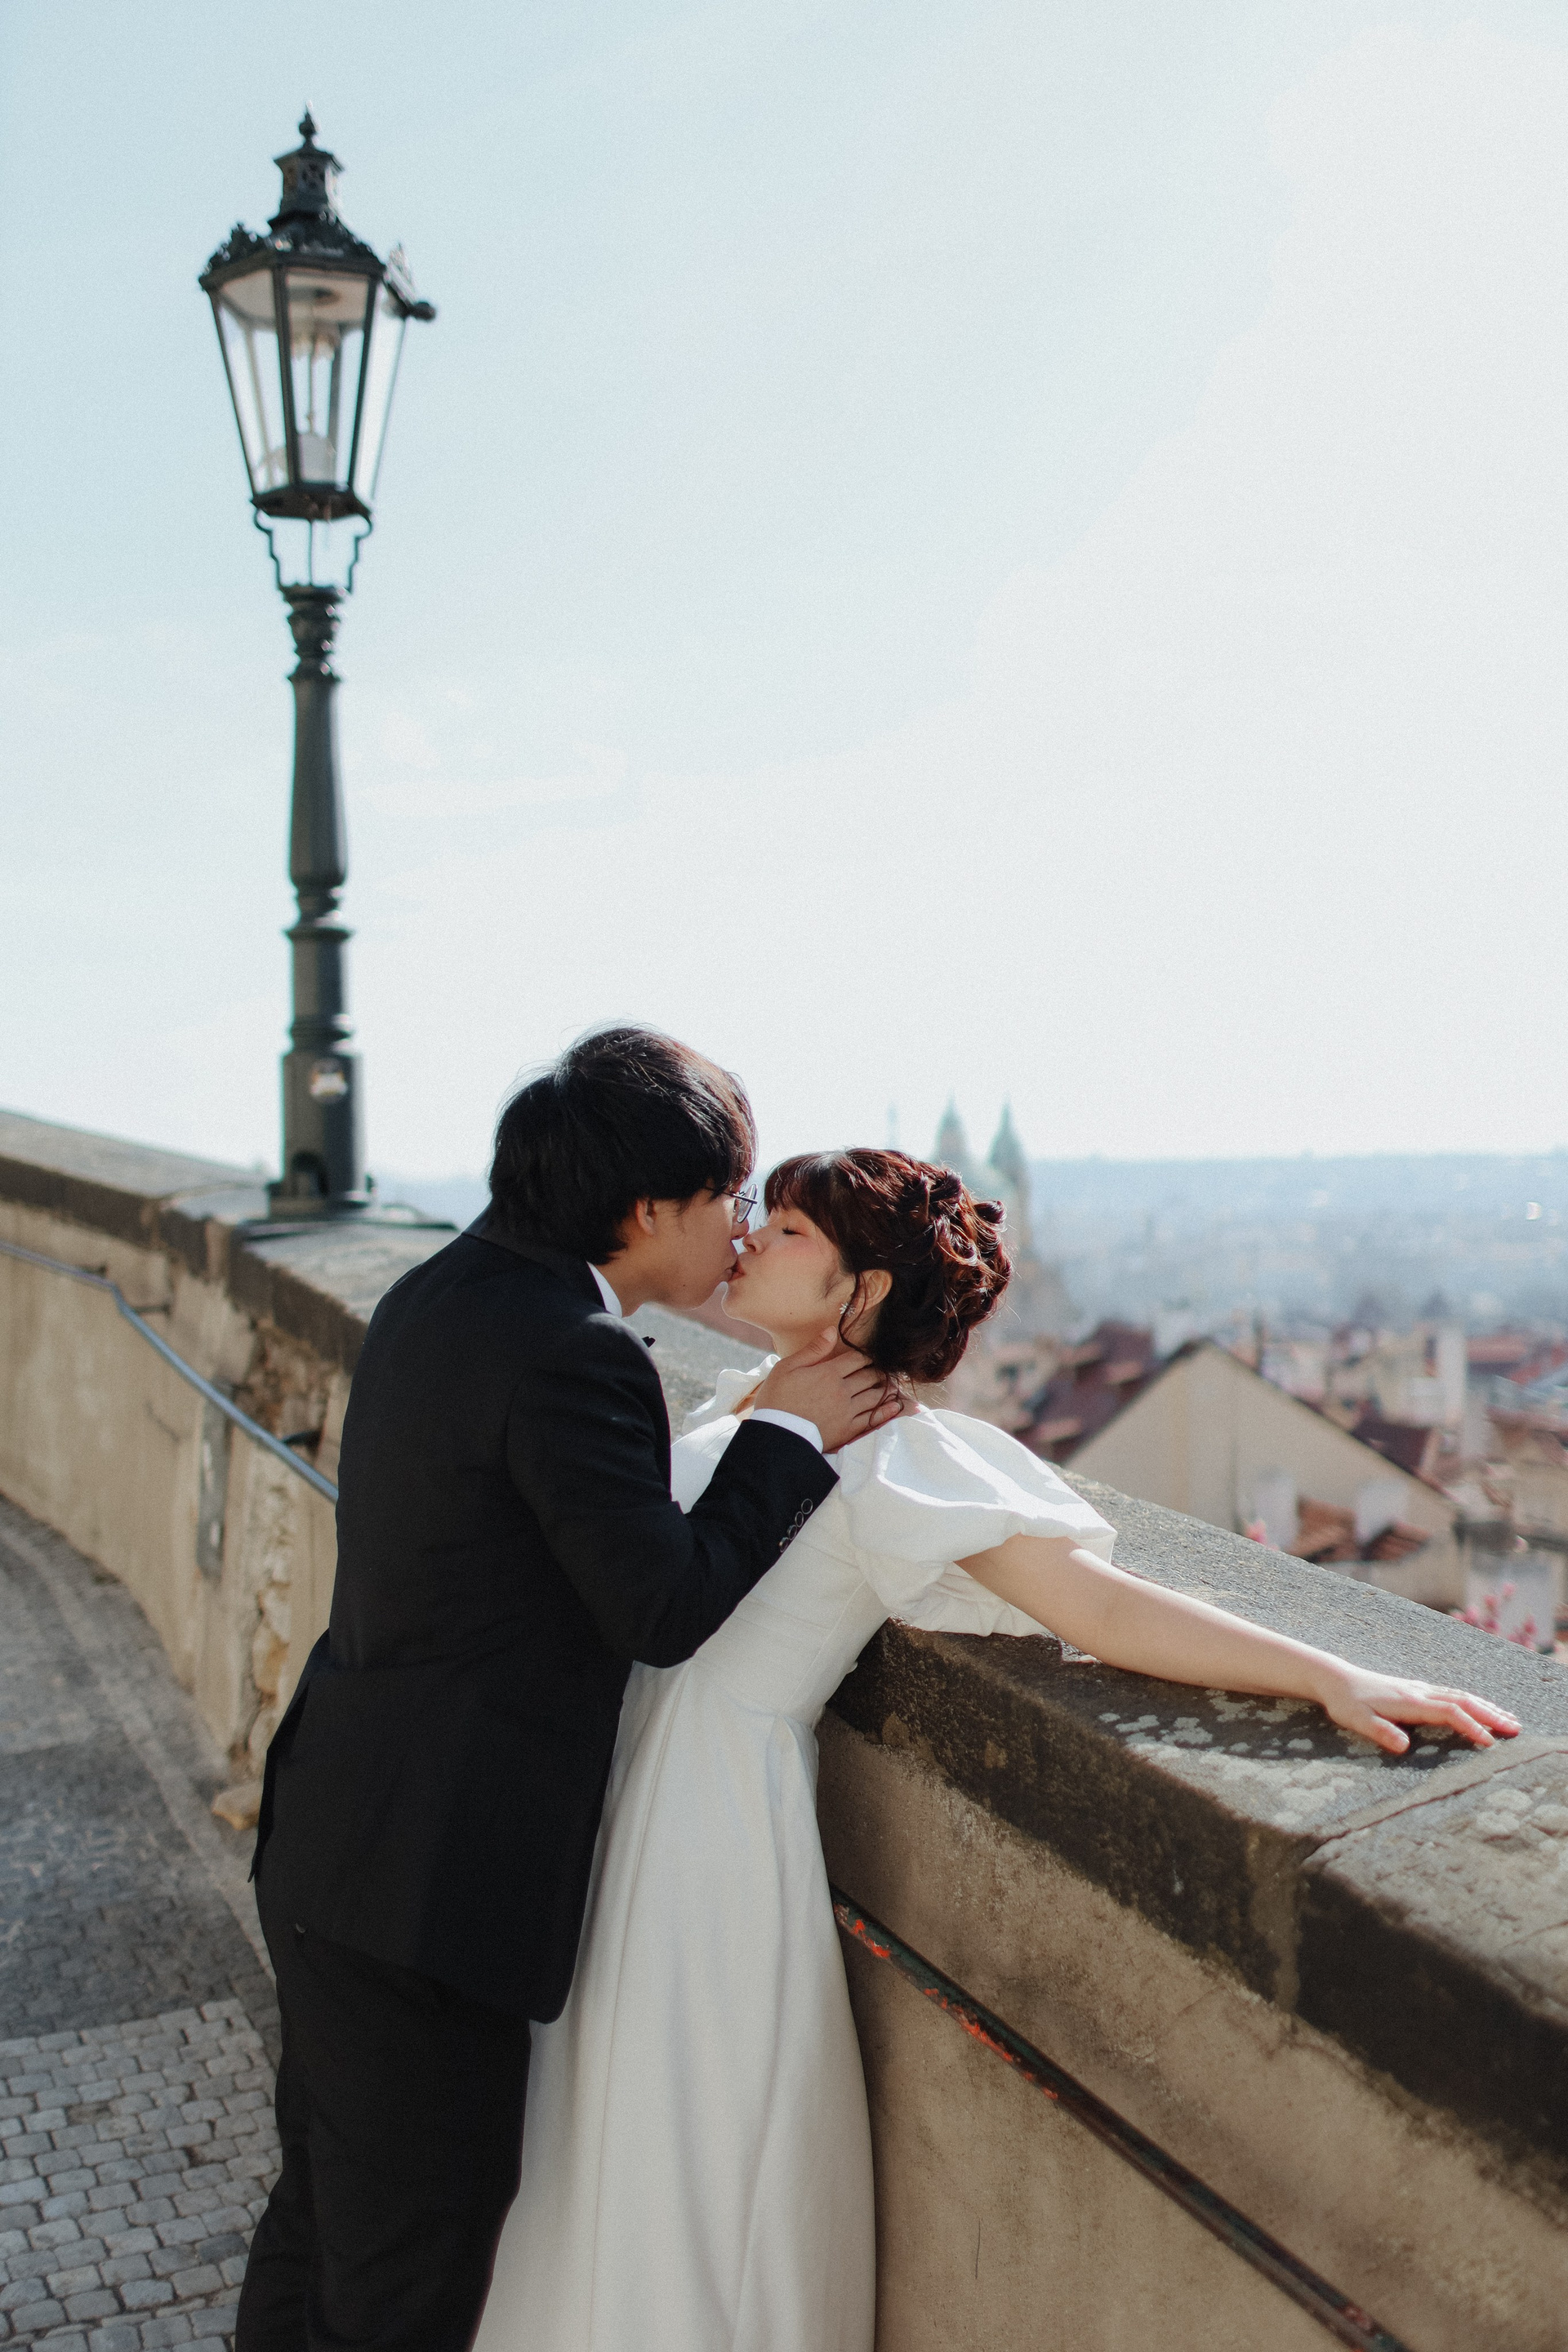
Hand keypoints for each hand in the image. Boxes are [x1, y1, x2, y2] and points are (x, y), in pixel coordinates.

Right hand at [755, 1330, 901, 1453]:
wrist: (777, 1435)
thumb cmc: (777, 1400)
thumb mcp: (787, 1368)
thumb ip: (813, 1349)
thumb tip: (833, 1331)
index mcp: (828, 1373)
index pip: (856, 1359)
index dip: (866, 1355)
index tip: (870, 1355)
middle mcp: (842, 1390)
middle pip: (869, 1376)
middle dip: (878, 1371)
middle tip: (884, 1369)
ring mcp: (847, 1411)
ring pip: (874, 1396)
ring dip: (885, 1388)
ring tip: (891, 1384)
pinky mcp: (847, 1430)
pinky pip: (872, 1418)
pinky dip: (885, 1411)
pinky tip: (895, 1406)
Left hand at [1313, 1666, 1521, 1755]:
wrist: (1334, 1678)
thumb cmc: (1345, 1703)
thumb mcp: (1357, 1720)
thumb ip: (1380, 1732)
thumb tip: (1404, 1748)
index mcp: (1409, 1701)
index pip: (1449, 1713)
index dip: (1470, 1727)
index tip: (1490, 1743)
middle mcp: (1419, 1692)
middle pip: (1463, 1701)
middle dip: (1491, 1715)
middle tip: (1516, 1730)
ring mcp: (1419, 1688)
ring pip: (1460, 1695)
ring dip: (1486, 1706)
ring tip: (1509, 1719)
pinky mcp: (1416, 1689)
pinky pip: (1451, 1694)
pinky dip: (1471, 1701)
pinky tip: (1479, 1707)